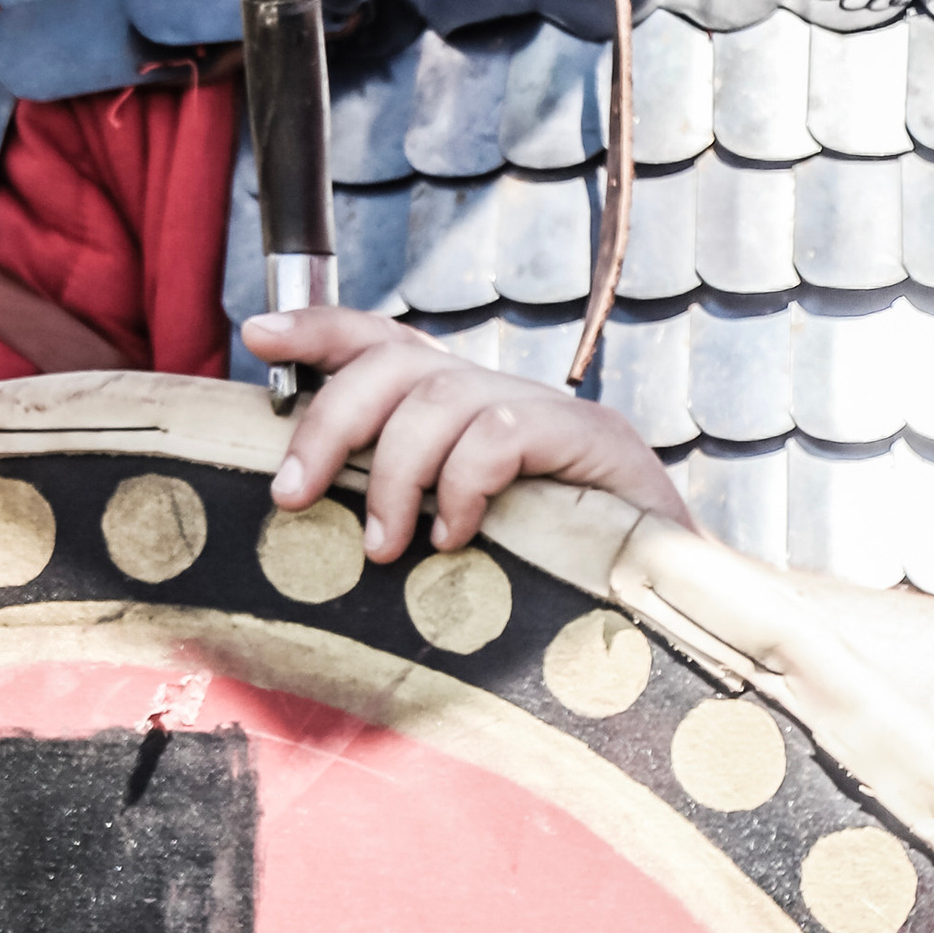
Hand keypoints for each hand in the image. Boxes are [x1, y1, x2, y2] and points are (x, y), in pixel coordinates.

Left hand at [252, 307, 692, 561]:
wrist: (676, 603)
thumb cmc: (557, 583)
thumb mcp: (463, 543)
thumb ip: (403, 517)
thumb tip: (307, 528)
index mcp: (466, 412)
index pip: (385, 342)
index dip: (318, 329)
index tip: (256, 333)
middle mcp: (502, 395)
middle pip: (396, 361)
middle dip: (328, 420)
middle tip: (292, 497)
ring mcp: (550, 413)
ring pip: (440, 396)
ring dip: (392, 473)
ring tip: (383, 546)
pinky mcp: (594, 441)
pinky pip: (501, 433)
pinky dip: (462, 484)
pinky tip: (456, 538)